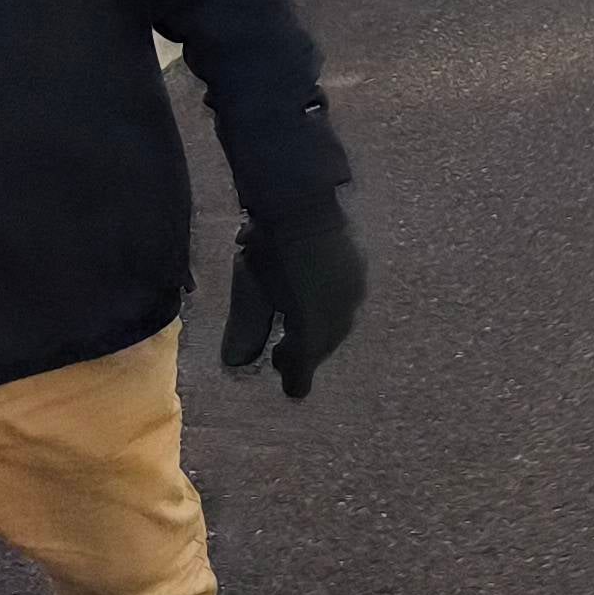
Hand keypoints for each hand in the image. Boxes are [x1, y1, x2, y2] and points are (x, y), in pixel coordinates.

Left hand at [221, 200, 368, 398]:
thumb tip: (236, 364)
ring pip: (337, 322)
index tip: (292, 391)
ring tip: (296, 328)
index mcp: (316, 323)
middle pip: (324, 343)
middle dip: (306, 352)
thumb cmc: (270, 251)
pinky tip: (313, 300)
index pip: (307, 360)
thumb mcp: (251, 292)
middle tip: (283, 356)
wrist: (302, 203)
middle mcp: (342, 312)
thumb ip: (246, 330)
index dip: (298, 376)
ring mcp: (353, 291)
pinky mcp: (357, 272)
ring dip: (318, 331)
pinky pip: (344, 302)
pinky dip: (328, 310)